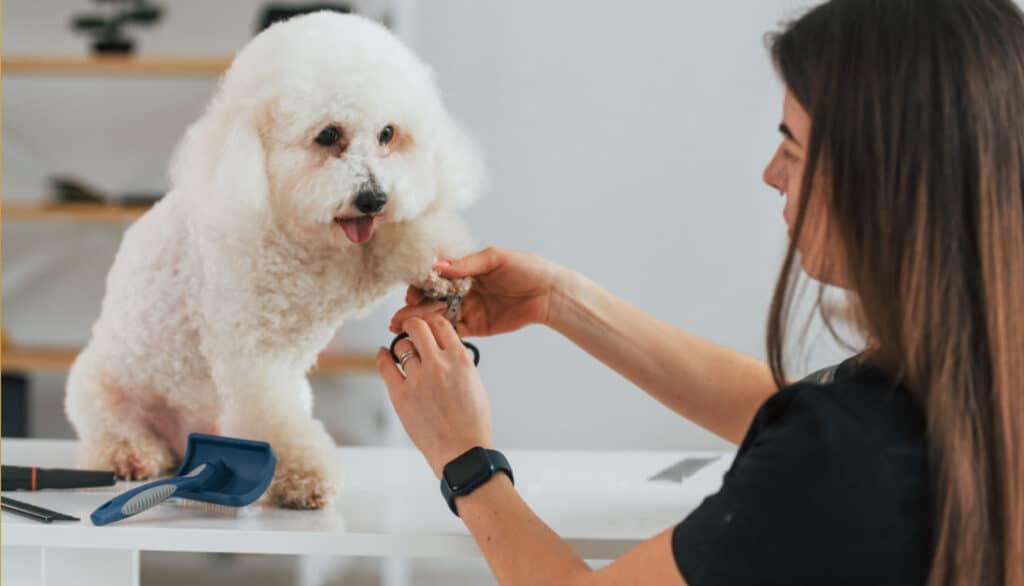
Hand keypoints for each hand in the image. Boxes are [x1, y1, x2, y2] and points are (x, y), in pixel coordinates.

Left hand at [376, 314, 492, 477]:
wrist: (462, 453)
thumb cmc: (472, 423)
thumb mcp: (476, 385)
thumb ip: (461, 363)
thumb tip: (449, 349)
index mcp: (460, 360)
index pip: (441, 324)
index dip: (432, 321)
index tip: (428, 325)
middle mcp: (438, 364)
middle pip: (417, 326)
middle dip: (413, 325)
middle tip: (410, 329)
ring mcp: (417, 379)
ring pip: (401, 345)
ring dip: (402, 345)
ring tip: (403, 351)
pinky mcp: (400, 395)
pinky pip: (385, 365)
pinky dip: (383, 356)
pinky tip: (384, 355)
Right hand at [389, 247, 566, 337]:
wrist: (549, 292)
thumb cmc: (526, 268)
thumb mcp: (495, 259)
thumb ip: (466, 264)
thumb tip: (437, 266)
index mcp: (465, 271)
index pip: (435, 278)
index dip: (420, 286)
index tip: (410, 294)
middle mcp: (463, 290)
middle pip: (432, 300)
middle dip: (413, 309)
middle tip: (398, 318)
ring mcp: (469, 309)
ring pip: (439, 317)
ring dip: (420, 323)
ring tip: (402, 329)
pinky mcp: (478, 326)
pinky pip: (455, 331)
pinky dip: (439, 333)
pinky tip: (424, 337)